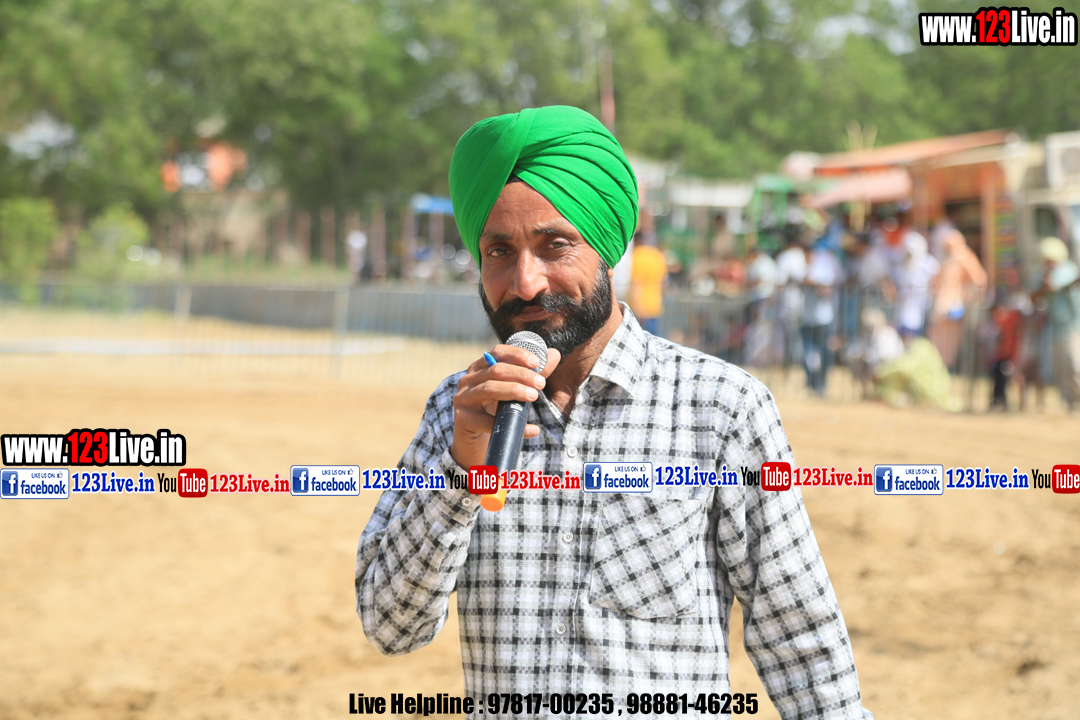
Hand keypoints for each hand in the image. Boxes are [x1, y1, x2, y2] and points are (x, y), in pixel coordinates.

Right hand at [450, 344, 560, 470]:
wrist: (475, 441)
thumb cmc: (495, 411)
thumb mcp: (512, 391)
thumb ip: (531, 374)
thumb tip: (554, 354)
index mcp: (479, 368)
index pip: (497, 353)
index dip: (517, 354)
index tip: (536, 362)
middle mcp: (467, 380)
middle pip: (495, 370)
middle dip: (521, 375)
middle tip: (541, 384)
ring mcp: (462, 399)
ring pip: (489, 389)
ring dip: (514, 391)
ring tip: (534, 396)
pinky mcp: (463, 420)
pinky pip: (488, 422)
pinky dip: (512, 425)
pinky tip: (532, 429)